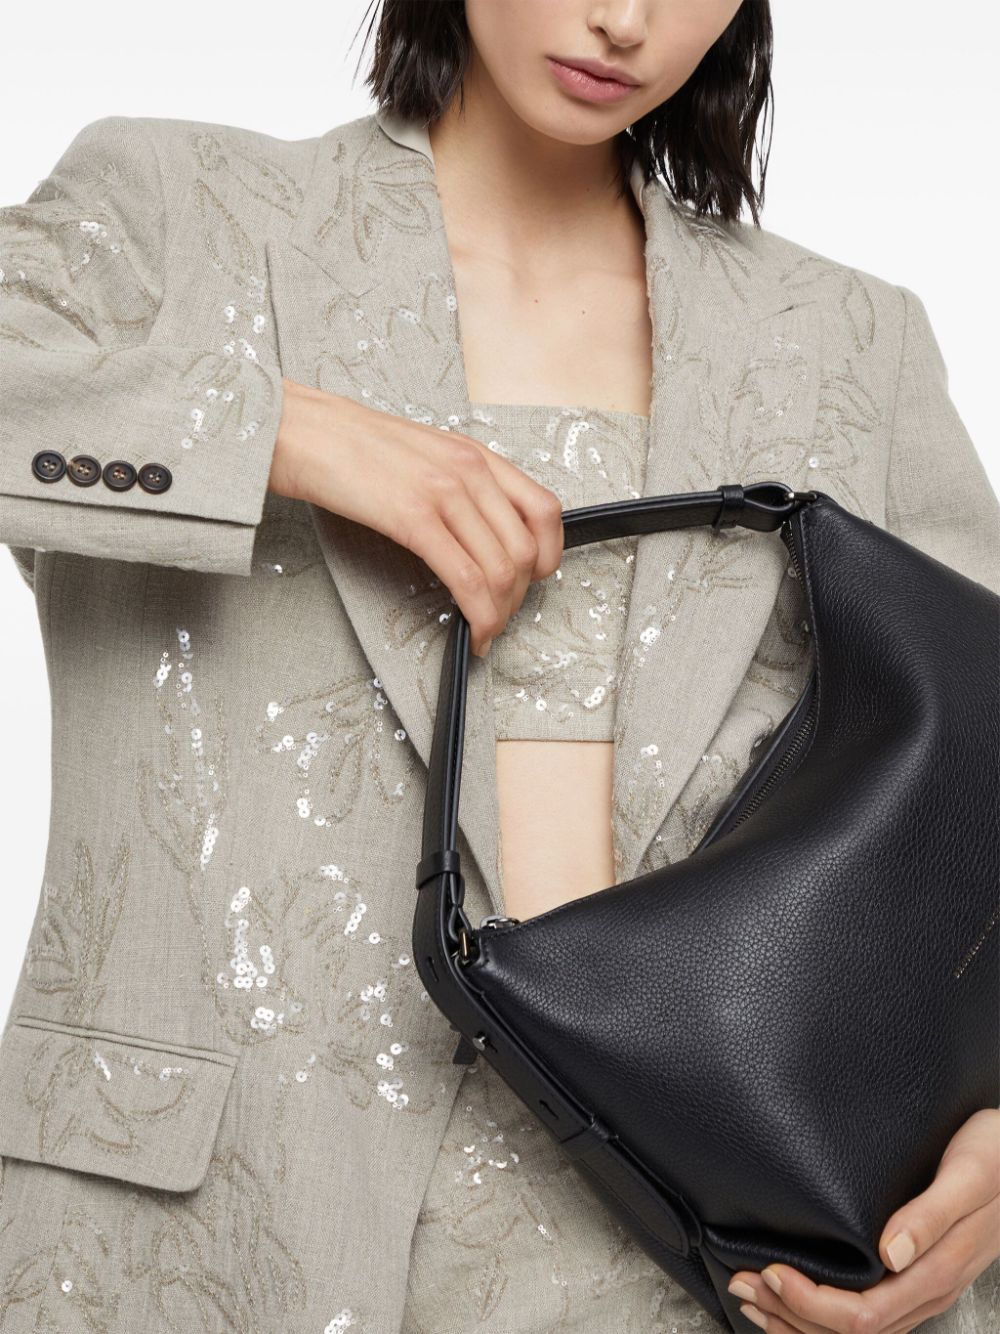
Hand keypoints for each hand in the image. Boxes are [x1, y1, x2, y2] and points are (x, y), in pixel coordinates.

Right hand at [268, 379, 564, 655]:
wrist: (299, 430)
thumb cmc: (349, 448)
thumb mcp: (422, 456)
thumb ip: (457, 486)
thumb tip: (479, 536)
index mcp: (474, 454)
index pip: (545, 509)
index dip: (549, 555)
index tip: (533, 581)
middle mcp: (469, 469)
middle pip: (526, 549)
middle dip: (520, 597)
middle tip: (499, 618)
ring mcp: (444, 491)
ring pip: (502, 569)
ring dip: (500, 613)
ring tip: (483, 631)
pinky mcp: (413, 517)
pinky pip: (466, 578)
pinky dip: (478, 615)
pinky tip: (471, 632)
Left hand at [726, 1107, 999, 1332]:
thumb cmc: (997, 1157)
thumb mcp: (968, 1175)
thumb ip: (931, 1215)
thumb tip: (891, 1253)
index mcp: (935, 1273)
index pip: (864, 1316)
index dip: (811, 1304)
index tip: (772, 1271)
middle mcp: (926, 1290)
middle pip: (852, 1333)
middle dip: (791, 1314)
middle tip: (742, 1282)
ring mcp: (922, 1287)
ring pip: (857, 1332)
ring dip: (799, 1319)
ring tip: (752, 1297)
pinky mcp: (917, 1275)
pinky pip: (868, 1314)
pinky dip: (821, 1313)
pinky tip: (793, 1297)